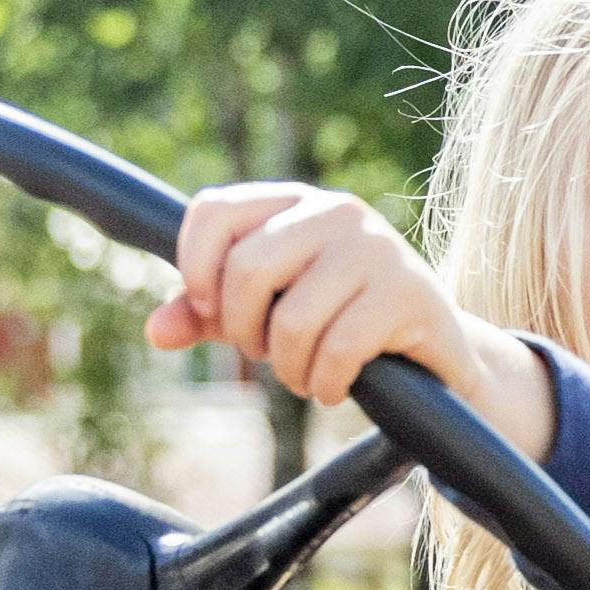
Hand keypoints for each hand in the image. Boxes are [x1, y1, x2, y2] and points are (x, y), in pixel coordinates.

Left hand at [153, 182, 554, 452]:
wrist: (434, 357)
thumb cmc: (338, 324)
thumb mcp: (267, 314)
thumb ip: (208, 314)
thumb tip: (156, 331)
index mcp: (293, 202)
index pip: (214, 210)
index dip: (195, 267)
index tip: (210, 311)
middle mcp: (336, 211)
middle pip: (246, 270)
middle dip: (244, 331)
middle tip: (268, 353)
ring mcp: (377, 247)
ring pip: (292, 320)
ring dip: (289, 369)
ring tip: (307, 374)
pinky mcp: (409, 292)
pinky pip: (338, 348)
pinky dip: (325, 383)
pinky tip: (336, 387)